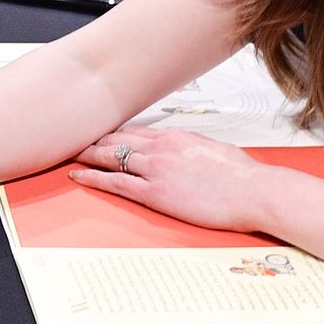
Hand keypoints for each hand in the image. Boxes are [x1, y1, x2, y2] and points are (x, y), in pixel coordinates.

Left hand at [69, 127, 269, 233]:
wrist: (253, 192)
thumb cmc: (241, 175)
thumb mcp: (212, 149)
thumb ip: (190, 148)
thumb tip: (183, 151)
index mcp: (175, 136)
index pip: (134, 131)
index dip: (113, 133)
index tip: (101, 134)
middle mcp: (161, 148)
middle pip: (117, 139)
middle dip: (94, 140)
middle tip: (75, 140)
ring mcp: (155, 169)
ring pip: (110, 157)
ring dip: (87, 156)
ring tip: (70, 155)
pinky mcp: (155, 192)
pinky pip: (116, 183)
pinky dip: (94, 178)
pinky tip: (79, 176)